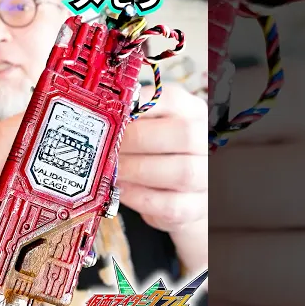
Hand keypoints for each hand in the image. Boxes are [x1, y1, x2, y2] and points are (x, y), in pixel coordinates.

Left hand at [118, 83, 208, 275]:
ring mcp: (207, 175)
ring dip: (137, 171)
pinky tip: (121, 191)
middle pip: (182, 135)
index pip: (171, 98)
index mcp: (191, 111)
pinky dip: (140, 198)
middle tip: (107, 148)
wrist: (184, 188)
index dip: (137, 106)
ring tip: (111, 171)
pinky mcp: (197, 207)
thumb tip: (98, 116)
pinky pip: (171, 204)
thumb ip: (132, 118)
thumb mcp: (151, 125)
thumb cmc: (160, 150)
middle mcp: (205, 140)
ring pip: (180, 172)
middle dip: (135, 142)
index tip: (112, 116)